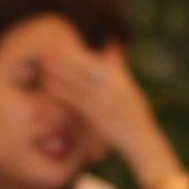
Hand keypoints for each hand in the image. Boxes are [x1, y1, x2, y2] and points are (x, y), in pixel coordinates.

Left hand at [37, 42, 167, 174]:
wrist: (143, 145)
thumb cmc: (135, 117)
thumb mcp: (130, 90)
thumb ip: (119, 67)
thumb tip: (112, 42)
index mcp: (122, 84)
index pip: (96, 65)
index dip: (77, 55)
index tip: (59, 45)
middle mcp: (116, 93)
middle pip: (86, 73)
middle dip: (66, 61)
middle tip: (46, 51)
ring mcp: (108, 107)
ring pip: (80, 87)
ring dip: (62, 76)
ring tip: (44, 66)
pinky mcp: (100, 121)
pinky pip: (79, 104)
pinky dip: (64, 94)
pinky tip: (50, 86)